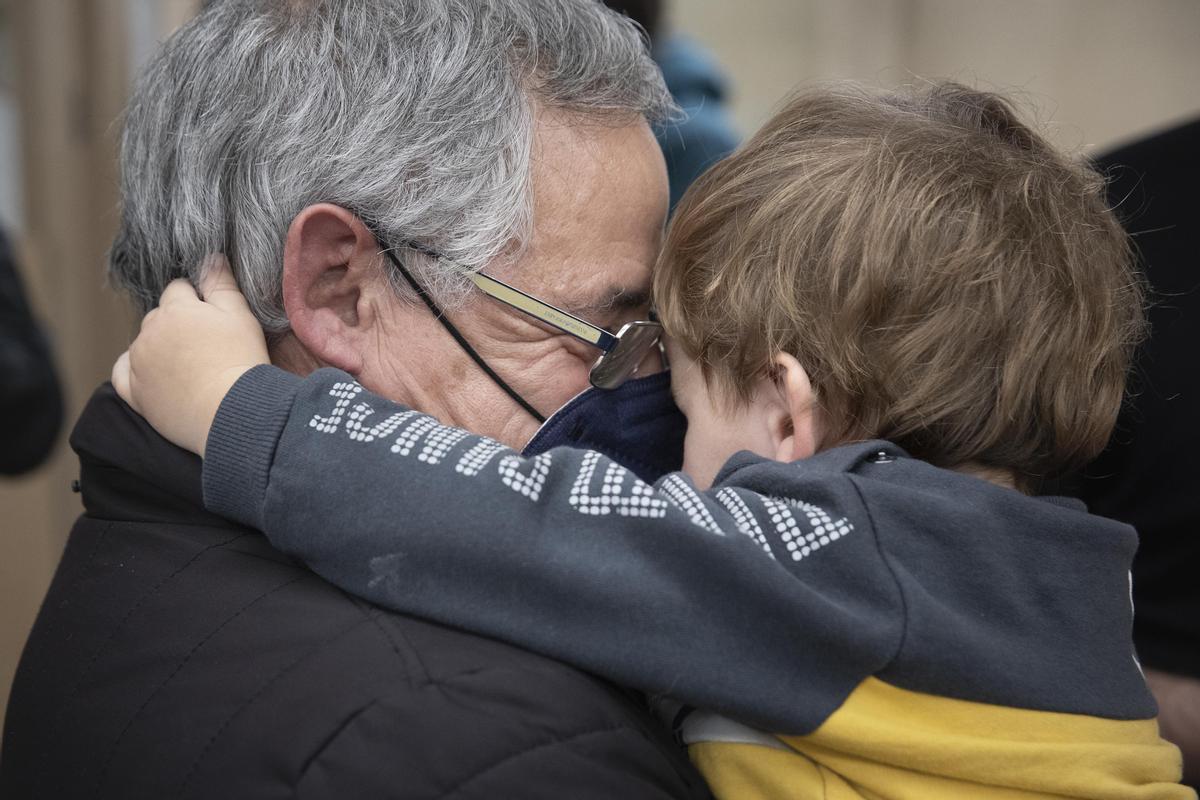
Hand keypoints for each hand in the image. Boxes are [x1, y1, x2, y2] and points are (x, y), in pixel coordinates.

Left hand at [112, 256, 268, 456]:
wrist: (233, 412)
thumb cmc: (241, 361)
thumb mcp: (240, 315)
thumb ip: (221, 282)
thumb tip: (210, 256)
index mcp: (175, 309)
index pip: (178, 289)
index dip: (198, 300)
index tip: (215, 319)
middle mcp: (149, 331)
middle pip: (159, 316)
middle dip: (176, 323)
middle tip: (206, 344)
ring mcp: (139, 363)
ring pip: (143, 343)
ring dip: (159, 346)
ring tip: (189, 364)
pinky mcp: (135, 393)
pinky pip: (122, 373)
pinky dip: (133, 369)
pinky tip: (152, 373)